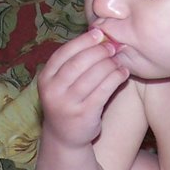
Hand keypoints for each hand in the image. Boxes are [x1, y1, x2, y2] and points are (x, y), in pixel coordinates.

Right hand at [37, 28, 128, 149]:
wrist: (65, 137)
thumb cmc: (68, 102)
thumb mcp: (61, 83)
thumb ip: (73, 62)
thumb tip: (98, 34)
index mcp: (45, 78)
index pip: (63, 53)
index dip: (82, 41)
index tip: (99, 33)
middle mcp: (53, 91)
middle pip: (78, 63)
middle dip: (98, 51)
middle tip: (113, 46)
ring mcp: (68, 104)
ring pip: (92, 77)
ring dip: (109, 64)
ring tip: (119, 59)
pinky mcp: (84, 114)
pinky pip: (103, 91)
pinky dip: (115, 79)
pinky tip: (123, 73)